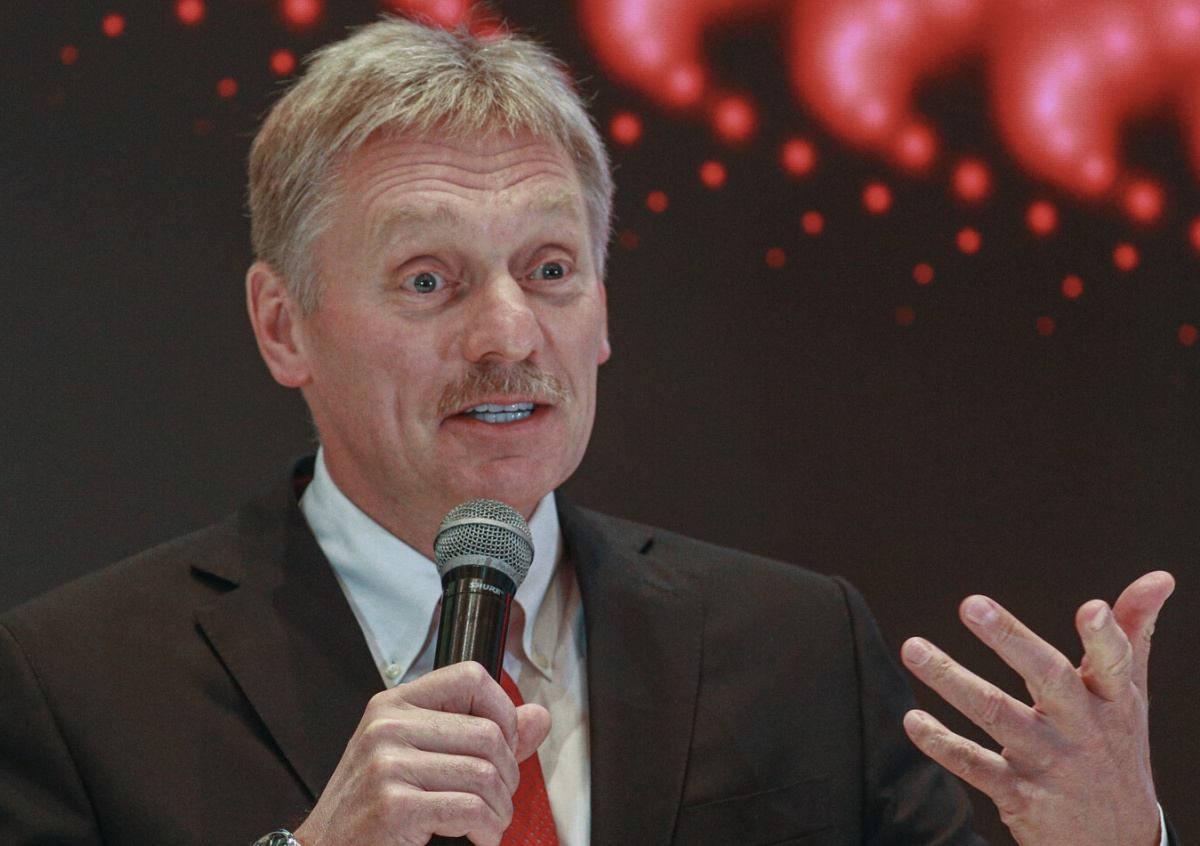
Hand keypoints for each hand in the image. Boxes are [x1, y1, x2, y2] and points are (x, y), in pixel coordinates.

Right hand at [294, 662, 550, 845]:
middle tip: (498, 800)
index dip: (503, 711)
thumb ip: (481, 735)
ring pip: (484, 773)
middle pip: (488, 733)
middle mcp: (388, 725)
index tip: (505, 745)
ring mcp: (387, 763)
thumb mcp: (419, 759)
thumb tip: (538, 716)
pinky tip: (479, 837)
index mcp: (394, 704)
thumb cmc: (371, 808)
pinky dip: (488, 830)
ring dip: (500, 809)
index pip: (470, 676)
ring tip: (489, 823)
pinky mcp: (392, 804)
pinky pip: (470, 809)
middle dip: (508, 775)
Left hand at [900, 571, 1174, 845]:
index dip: (1105, 637)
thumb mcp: (1130, 696)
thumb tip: (1158, 577)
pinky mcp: (1020, 794)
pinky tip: (913, 720)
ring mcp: (1049, 761)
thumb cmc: (1114, 750)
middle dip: (1009, 639)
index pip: (1114, 663)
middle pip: (1047, 678)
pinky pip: (975, 765)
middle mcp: (1082, 728)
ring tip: (914, 648)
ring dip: (951, 680)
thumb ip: (1133, 635)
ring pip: (997, 715)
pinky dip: (942, 744)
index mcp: (1112, 700)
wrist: (1117, 845)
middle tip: (970, 604)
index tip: (1092, 608)